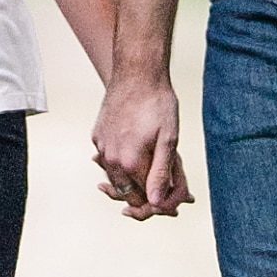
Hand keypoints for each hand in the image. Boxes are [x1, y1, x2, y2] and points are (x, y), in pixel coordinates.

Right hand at [92, 73, 191, 219]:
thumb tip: (156, 202)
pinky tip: (132, 159)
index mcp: (130, 163)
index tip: (178, 199)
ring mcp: (102, 148)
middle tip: (167, 188)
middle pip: (127, 193)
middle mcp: (111, 159)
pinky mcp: (97, 136)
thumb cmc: (157, 103)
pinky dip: (120, 165)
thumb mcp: (168, 140)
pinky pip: (107, 161)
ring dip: (133, 181)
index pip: (145, 199)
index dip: (162, 202)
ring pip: (116, 178)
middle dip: (147, 195)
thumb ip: (161, 173)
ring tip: (152, 174)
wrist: (137, 73)